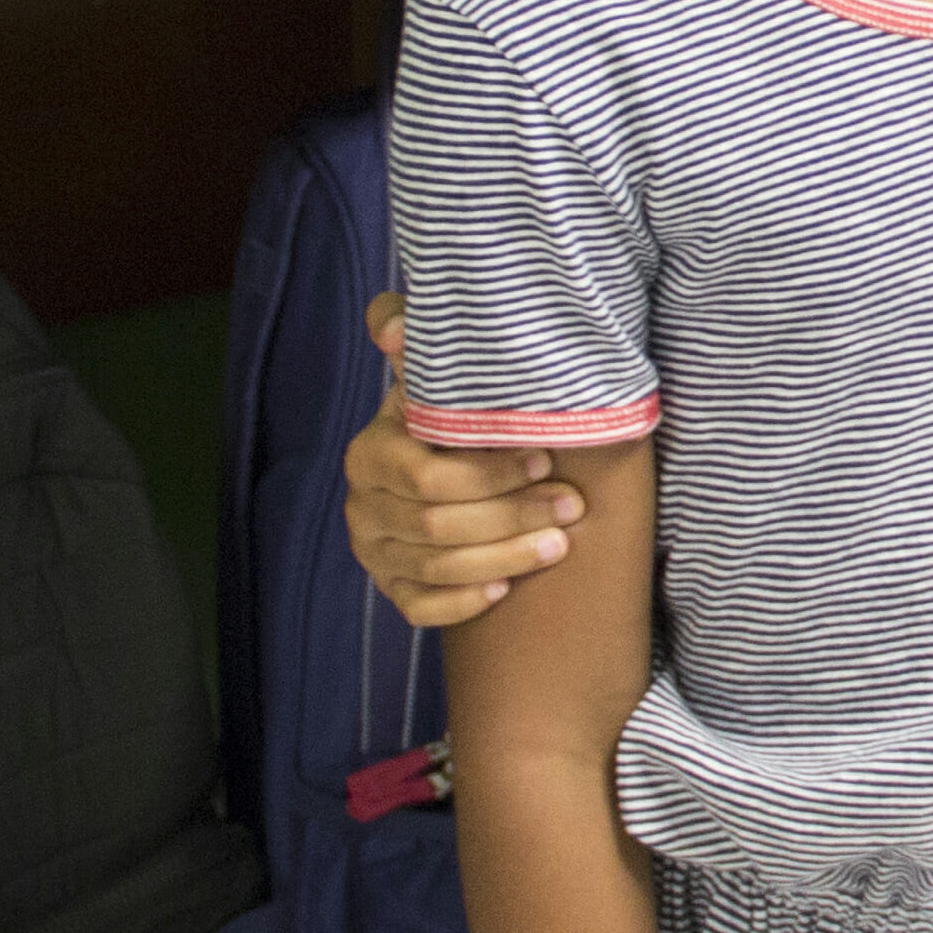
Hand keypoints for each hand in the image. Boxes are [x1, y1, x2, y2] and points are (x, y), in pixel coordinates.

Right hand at [344, 295, 585, 627]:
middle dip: (510, 517)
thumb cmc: (456, 418)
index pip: (428, 477)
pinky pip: (419, 608)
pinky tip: (506, 589)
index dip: (492, 475)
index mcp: (371, 452)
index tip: (547, 461)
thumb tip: (391, 323)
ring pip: (435, 568)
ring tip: (559, 544)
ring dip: (503, 558)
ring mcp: (372, 550)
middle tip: (570, 508)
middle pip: (436, 525)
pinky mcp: (388, 586)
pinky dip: (463, 601)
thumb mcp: (437, 377)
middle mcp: (361, 505)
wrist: (447, 464)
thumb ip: (418, 348)